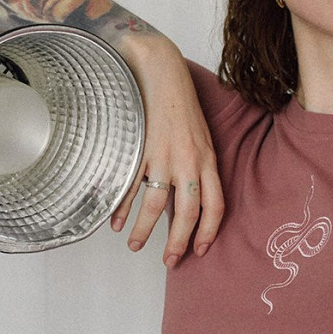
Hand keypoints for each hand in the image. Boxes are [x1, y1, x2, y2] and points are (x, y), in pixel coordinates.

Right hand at [109, 36, 223, 266]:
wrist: (161, 71)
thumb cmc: (180, 104)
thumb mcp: (200, 136)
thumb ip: (199, 166)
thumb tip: (188, 198)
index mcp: (208, 160)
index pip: (215, 206)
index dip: (209, 232)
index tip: (200, 250)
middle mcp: (189, 162)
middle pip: (188, 214)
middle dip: (178, 243)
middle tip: (170, 262)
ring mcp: (163, 157)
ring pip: (156, 206)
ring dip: (145, 231)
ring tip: (136, 246)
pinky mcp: (140, 149)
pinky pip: (130, 187)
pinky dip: (122, 208)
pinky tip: (117, 222)